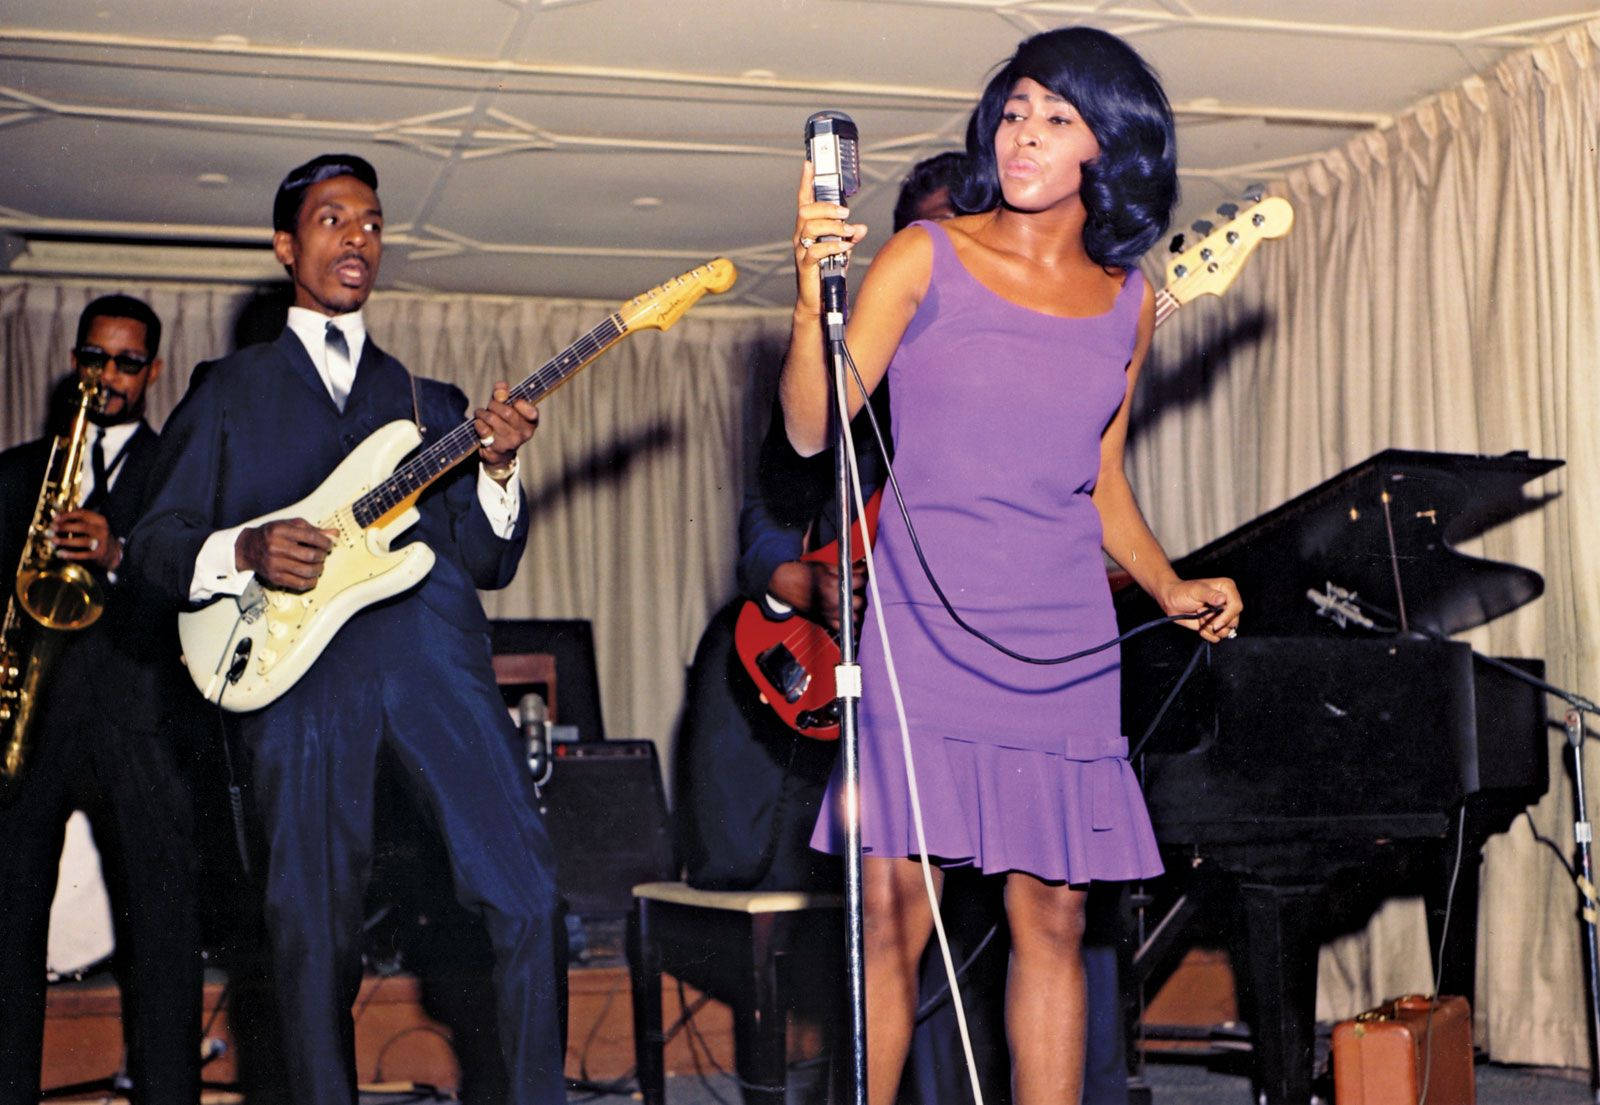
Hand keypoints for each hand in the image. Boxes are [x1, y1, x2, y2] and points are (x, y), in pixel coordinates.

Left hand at [52, 508, 120, 571]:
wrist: (111, 552)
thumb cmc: (94, 535)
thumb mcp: (89, 525)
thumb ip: (74, 519)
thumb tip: (56, 516)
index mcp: (99, 520)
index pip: (83, 514)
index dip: (67, 515)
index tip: (55, 518)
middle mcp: (102, 530)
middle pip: (82, 526)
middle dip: (65, 527)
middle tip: (52, 528)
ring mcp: (102, 542)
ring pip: (83, 541)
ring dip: (66, 541)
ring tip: (53, 540)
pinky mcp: (98, 554)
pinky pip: (83, 554)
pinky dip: (70, 554)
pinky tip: (60, 553)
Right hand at [235, 518, 335, 591]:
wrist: (249, 548)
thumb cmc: (273, 534)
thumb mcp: (290, 525)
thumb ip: (313, 529)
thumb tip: (335, 534)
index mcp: (280, 530)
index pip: (310, 537)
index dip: (325, 542)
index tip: (329, 545)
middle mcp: (275, 547)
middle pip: (310, 555)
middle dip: (322, 556)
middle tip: (323, 555)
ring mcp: (274, 564)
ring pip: (307, 571)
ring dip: (319, 569)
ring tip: (319, 565)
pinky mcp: (275, 577)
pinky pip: (299, 584)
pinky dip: (312, 581)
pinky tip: (313, 576)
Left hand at [473, 381, 539, 477]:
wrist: (499, 452)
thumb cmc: (503, 423)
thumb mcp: (505, 407)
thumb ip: (503, 394)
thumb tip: (501, 386)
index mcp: (531, 422)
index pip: (531, 411)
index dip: (519, 403)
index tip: (513, 402)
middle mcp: (524, 434)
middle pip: (507, 412)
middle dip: (494, 405)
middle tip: (489, 406)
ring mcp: (511, 443)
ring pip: (492, 419)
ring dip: (482, 413)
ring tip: (480, 414)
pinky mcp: (496, 450)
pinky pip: (483, 430)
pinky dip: (478, 423)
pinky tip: (479, 424)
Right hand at [769, 558, 867, 633]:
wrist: (786, 583)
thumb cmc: (804, 573)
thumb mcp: (826, 567)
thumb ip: (846, 571)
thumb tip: (863, 569)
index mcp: (834, 584)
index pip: (860, 582)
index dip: (865, 578)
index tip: (865, 576)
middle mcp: (833, 601)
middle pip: (860, 602)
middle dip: (862, 595)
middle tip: (861, 590)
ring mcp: (829, 612)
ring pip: (854, 617)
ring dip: (857, 611)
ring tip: (857, 604)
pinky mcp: (824, 620)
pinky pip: (841, 628)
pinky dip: (850, 628)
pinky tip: (855, 625)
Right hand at [793, 161, 868, 316]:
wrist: (819, 300)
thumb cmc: (827, 271)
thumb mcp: (842, 249)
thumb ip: (849, 236)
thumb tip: (861, 227)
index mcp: (808, 227)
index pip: (804, 200)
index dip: (806, 182)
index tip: (810, 164)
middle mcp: (800, 236)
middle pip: (806, 211)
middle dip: (827, 207)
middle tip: (845, 213)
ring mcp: (801, 250)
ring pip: (810, 227)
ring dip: (832, 225)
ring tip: (848, 231)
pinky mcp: (806, 265)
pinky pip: (815, 250)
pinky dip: (832, 245)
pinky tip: (845, 247)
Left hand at [1159, 576, 1241, 643]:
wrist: (1171, 601)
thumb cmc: (1183, 591)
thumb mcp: (1196, 591)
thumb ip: (1210, 595)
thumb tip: (1222, 599)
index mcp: (1227, 589)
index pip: (1237, 606)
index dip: (1227, 617)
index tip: (1215, 623)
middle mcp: (1227, 603)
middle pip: (1234, 621)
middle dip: (1216, 622)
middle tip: (1201, 612)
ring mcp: (1222, 615)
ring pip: (1226, 631)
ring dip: (1210, 628)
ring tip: (1199, 617)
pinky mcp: (1215, 625)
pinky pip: (1217, 637)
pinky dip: (1208, 634)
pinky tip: (1200, 626)